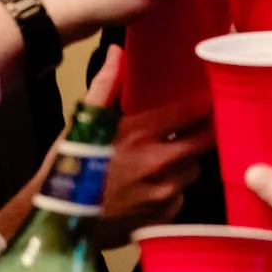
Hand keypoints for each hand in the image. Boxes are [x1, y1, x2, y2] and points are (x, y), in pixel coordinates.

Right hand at [81, 46, 209, 247]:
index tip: (212, 99)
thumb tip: (117, 52)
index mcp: (139, 133)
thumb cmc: (69, 167)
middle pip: (204, 142)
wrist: (59, 220)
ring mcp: (164, 193)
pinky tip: (151, 190)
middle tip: (201, 128)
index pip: (191, 112)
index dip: (205, 104)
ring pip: (192, 170)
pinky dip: (172, 191)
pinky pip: (180, 197)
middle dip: (204, 133)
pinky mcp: (164, 217)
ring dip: (183, 164)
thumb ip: (105, 86)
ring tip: (164, 163)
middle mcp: (159, 162)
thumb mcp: (83, 124)